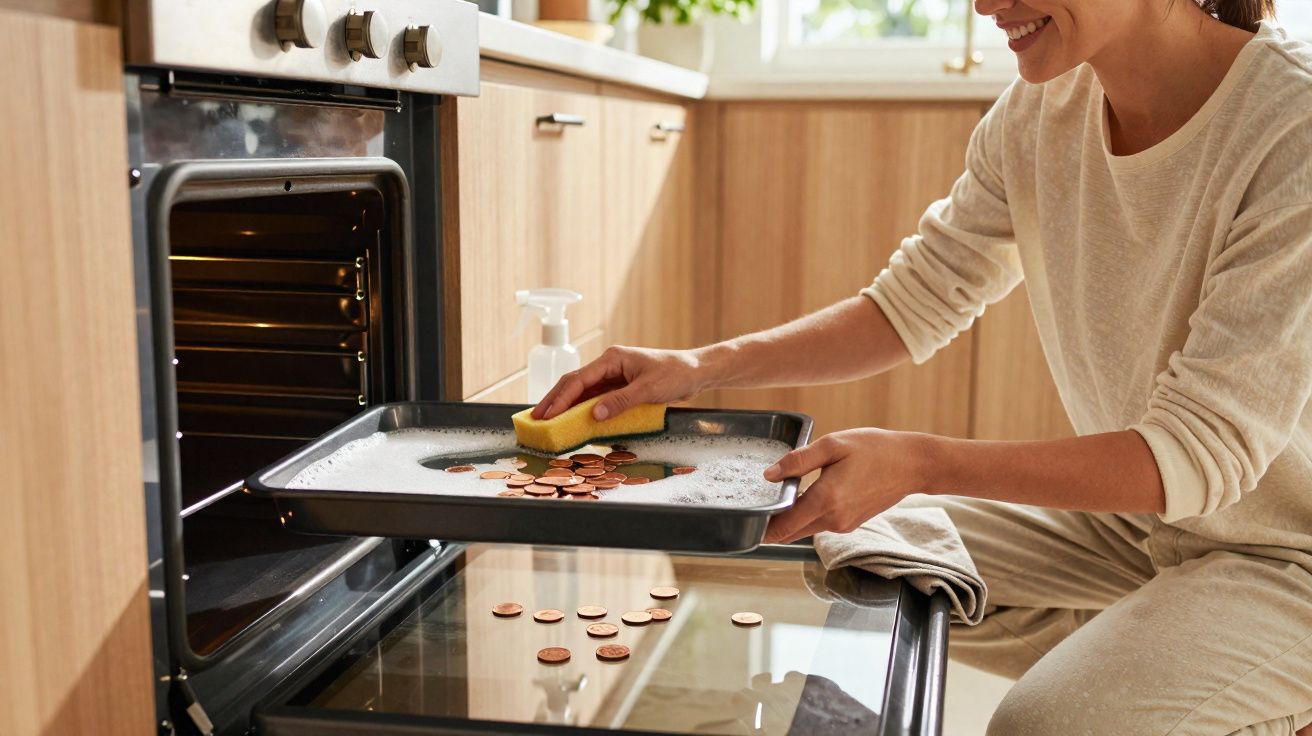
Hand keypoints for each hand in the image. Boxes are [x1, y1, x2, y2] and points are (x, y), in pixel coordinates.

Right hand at [531, 346, 707, 420]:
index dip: (560, 398)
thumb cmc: (675, 374)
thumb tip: (594, 414)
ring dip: (565, 405)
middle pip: (574, 383)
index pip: (579, 380)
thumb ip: (620, 402)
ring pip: (582, 390)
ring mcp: (614, 375)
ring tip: (548, 420)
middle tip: (536, 418)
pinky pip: (595, 397)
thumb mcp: (648, 390)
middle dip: (554, 400)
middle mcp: (609, 364)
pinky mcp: (620, 385)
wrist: (696, 371)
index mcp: (612, 359)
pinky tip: (571, 418)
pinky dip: (581, 408)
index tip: (546, 414)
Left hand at [762, 428, 934, 543]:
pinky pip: (820, 524)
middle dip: (770, 526)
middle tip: (749, 511)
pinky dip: (807, 516)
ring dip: (789, 520)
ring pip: (805, 529)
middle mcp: (833, 520)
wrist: (912, 464)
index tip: (743, 524)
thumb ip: (799, 460)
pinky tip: (801, 498)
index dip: (761, 528)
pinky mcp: (850, 523)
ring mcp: (843, 525)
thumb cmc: (874, 449)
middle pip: (791, 532)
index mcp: (826, 500)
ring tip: (771, 501)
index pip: (783, 526)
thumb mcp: (834, 445)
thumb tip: (769, 475)